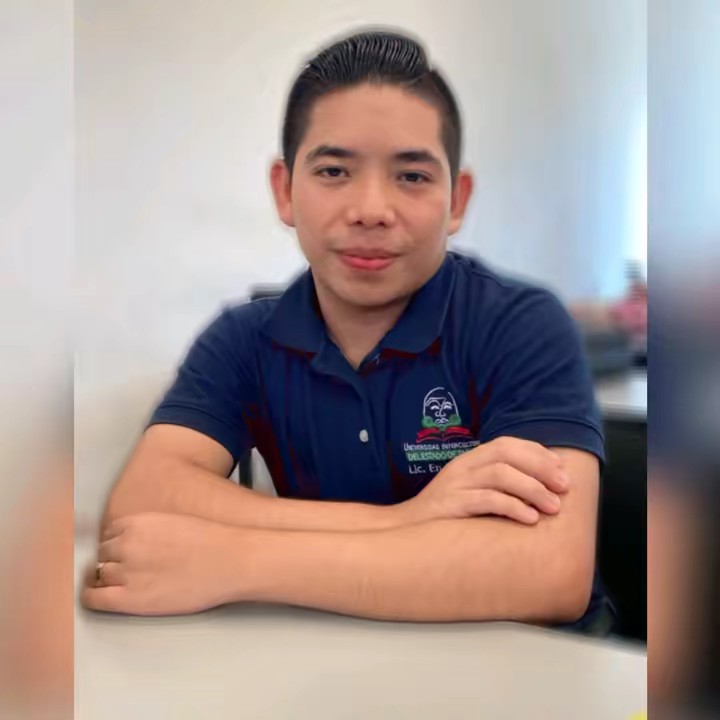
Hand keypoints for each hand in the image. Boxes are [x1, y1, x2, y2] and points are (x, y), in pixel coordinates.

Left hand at [81, 513, 242, 615]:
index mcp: (137, 522)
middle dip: (112, 561)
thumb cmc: (211, 541)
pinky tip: (97, 597)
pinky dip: (91, 597)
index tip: (124, 552)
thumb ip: (148, 530)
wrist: (230, 561)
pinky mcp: (130, 598)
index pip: (109, 533)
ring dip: (107, 578)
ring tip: (124, 584)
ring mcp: (126, 571)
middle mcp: (125, 544)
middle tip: (129, 570)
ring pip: (100, 574)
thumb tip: (134, 542)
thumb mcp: (174, 522)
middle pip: (103, 554)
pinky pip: (94, 598)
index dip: (117, 544)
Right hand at [400, 437, 569, 525]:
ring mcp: (455, 484)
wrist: (405, 531)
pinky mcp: (451, 505)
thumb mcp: (472, 493)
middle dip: (541, 468)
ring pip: (500, 474)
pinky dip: (512, 506)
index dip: (538, 453)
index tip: (562, 470)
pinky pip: (486, 499)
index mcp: (470, 459)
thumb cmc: (447, 517)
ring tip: (554, 507)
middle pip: (506, 454)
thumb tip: (541, 490)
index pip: (507, 444)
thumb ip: (498, 487)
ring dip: (532, 489)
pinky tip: (530, 518)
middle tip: (565, 487)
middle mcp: (463, 466)